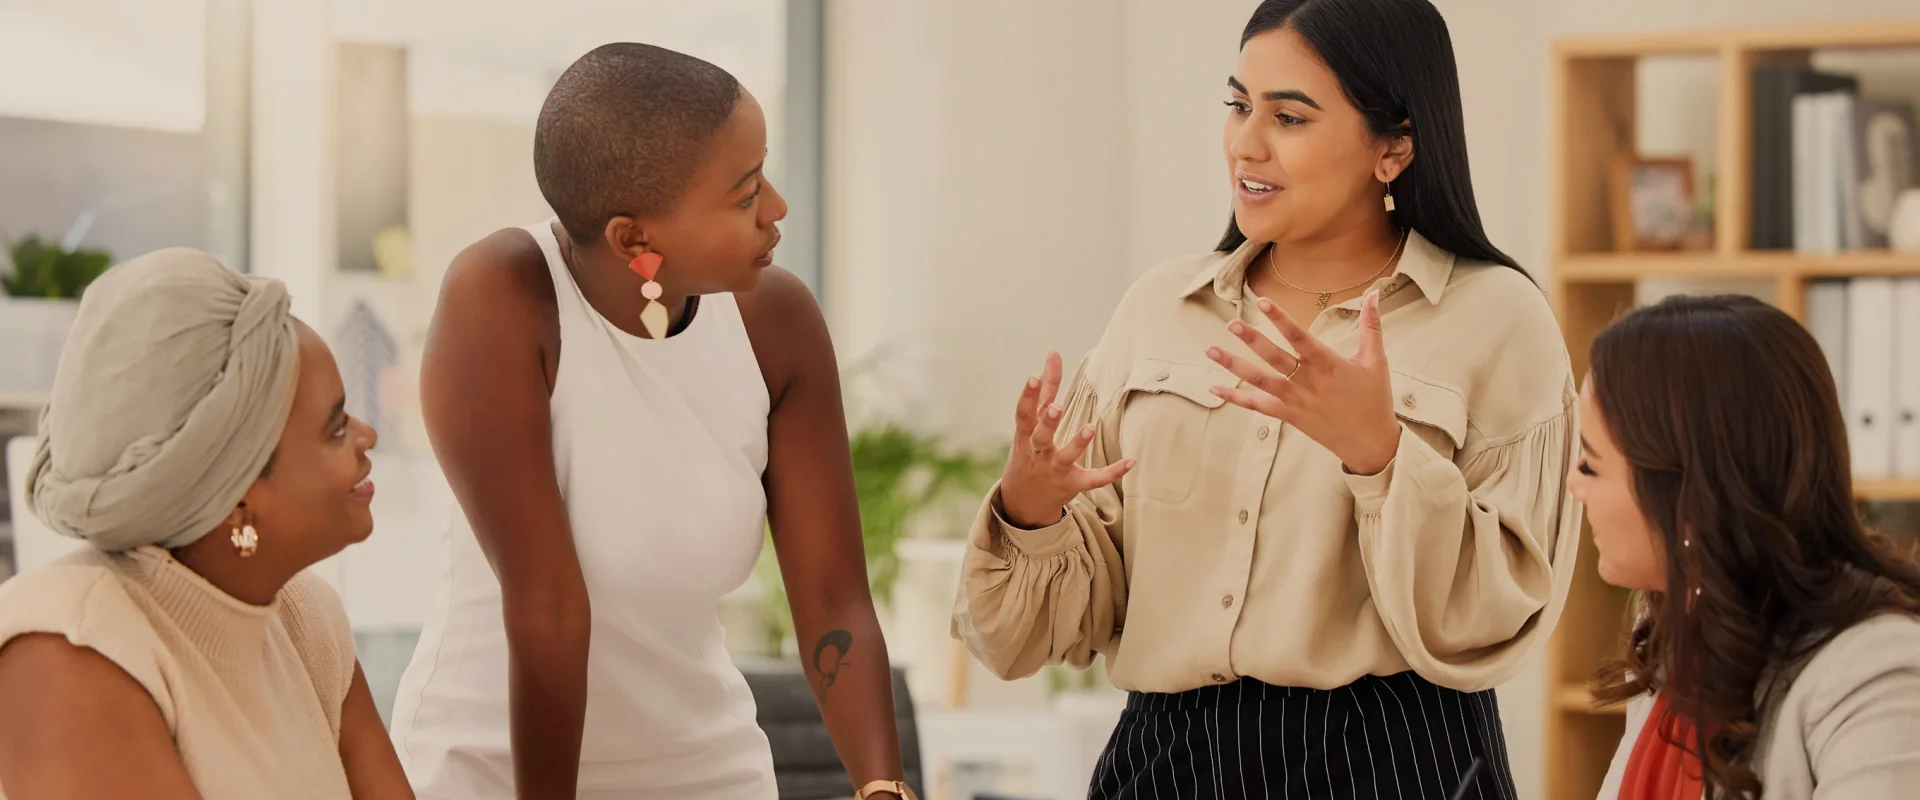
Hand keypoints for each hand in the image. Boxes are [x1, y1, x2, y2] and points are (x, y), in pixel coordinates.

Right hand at [997, 351, 1133, 528]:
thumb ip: (1044, 391)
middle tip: (1057, 407)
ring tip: (1090, 427)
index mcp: (1026, 435)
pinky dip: (1112, 472)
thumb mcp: (1029, 424)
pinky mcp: (1072, 484)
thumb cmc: (1029, 452)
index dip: (1028, 396)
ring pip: (1065, 458)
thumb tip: (1052, 353)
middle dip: (1048, 422)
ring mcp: (1054, 470)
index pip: (1025, 413)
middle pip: (1040, 436)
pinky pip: (1093, 480)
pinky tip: (1131, 462)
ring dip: (1077, 444)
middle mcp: (1038, 452)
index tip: (1033, 376)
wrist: (1022, 501)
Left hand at [1205, 293, 1399, 474]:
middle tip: (1232, 324)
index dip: (1281, 319)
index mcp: (1328, 364)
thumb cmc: (1374, 399)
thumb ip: (1371, 326)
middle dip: (1252, 340)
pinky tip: (1215, 388)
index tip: (1263, 302)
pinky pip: (1258, 406)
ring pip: (1259, 380)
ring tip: (1211, 351)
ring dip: (1234, 366)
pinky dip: (1236, 397)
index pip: (1300, 337)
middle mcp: (1308, 382)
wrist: (1369, 442)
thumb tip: (1373, 294)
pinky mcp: (1288, 416)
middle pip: (1274, 358)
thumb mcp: (1376, 360)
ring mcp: (1295, 400)